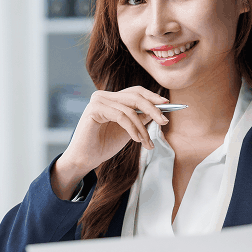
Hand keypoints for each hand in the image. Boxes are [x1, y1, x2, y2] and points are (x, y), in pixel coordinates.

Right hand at [51, 86, 168, 199]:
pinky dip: (132, 128)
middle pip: (135, 96)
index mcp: (110, 98)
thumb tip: (159, 110)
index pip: (135, 91)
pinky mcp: (94, 109)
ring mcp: (97, 101)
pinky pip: (121, 116)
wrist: (85, 159)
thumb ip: (140, 118)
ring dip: (142, 127)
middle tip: (164, 121)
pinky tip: (136, 139)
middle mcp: (102, 95)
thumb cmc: (103, 145)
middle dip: (153, 109)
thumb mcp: (128, 130)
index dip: (152, 96)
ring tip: (146, 142)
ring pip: (130, 109)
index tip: (167, 105)